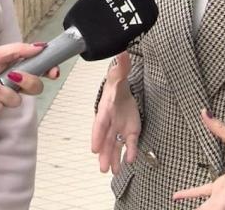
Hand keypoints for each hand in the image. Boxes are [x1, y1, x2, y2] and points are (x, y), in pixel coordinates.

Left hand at [0, 42, 57, 124]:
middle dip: (26, 81)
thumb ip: (19, 50)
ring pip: (15, 99)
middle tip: (13, 75)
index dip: (49, 71)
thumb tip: (40, 46)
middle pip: (35, 88)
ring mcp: (4, 100)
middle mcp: (13, 84)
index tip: (53, 71)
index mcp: (15, 68)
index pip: (39, 71)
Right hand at [91, 53, 140, 173]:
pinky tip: (129, 162)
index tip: (94, 148)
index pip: (100, 123)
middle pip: (105, 140)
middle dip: (104, 154)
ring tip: (111, 173)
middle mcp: (109, 122)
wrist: (122, 89)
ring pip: (114, 146)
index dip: (97, 135)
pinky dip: (130, 152)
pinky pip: (129, 144)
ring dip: (113, 159)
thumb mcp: (119, 72)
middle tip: (102, 168)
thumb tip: (122, 51)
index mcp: (106, 108)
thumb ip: (121, 65)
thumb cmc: (116, 82)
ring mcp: (118, 128)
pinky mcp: (129, 132)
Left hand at [172, 110, 224, 208]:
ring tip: (177, 199)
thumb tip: (204, 113)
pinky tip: (187, 199)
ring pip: (212, 205)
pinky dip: (201, 200)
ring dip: (199, 207)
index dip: (212, 209)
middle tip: (178, 200)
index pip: (221, 202)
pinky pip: (214, 199)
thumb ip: (220, 128)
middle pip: (212, 207)